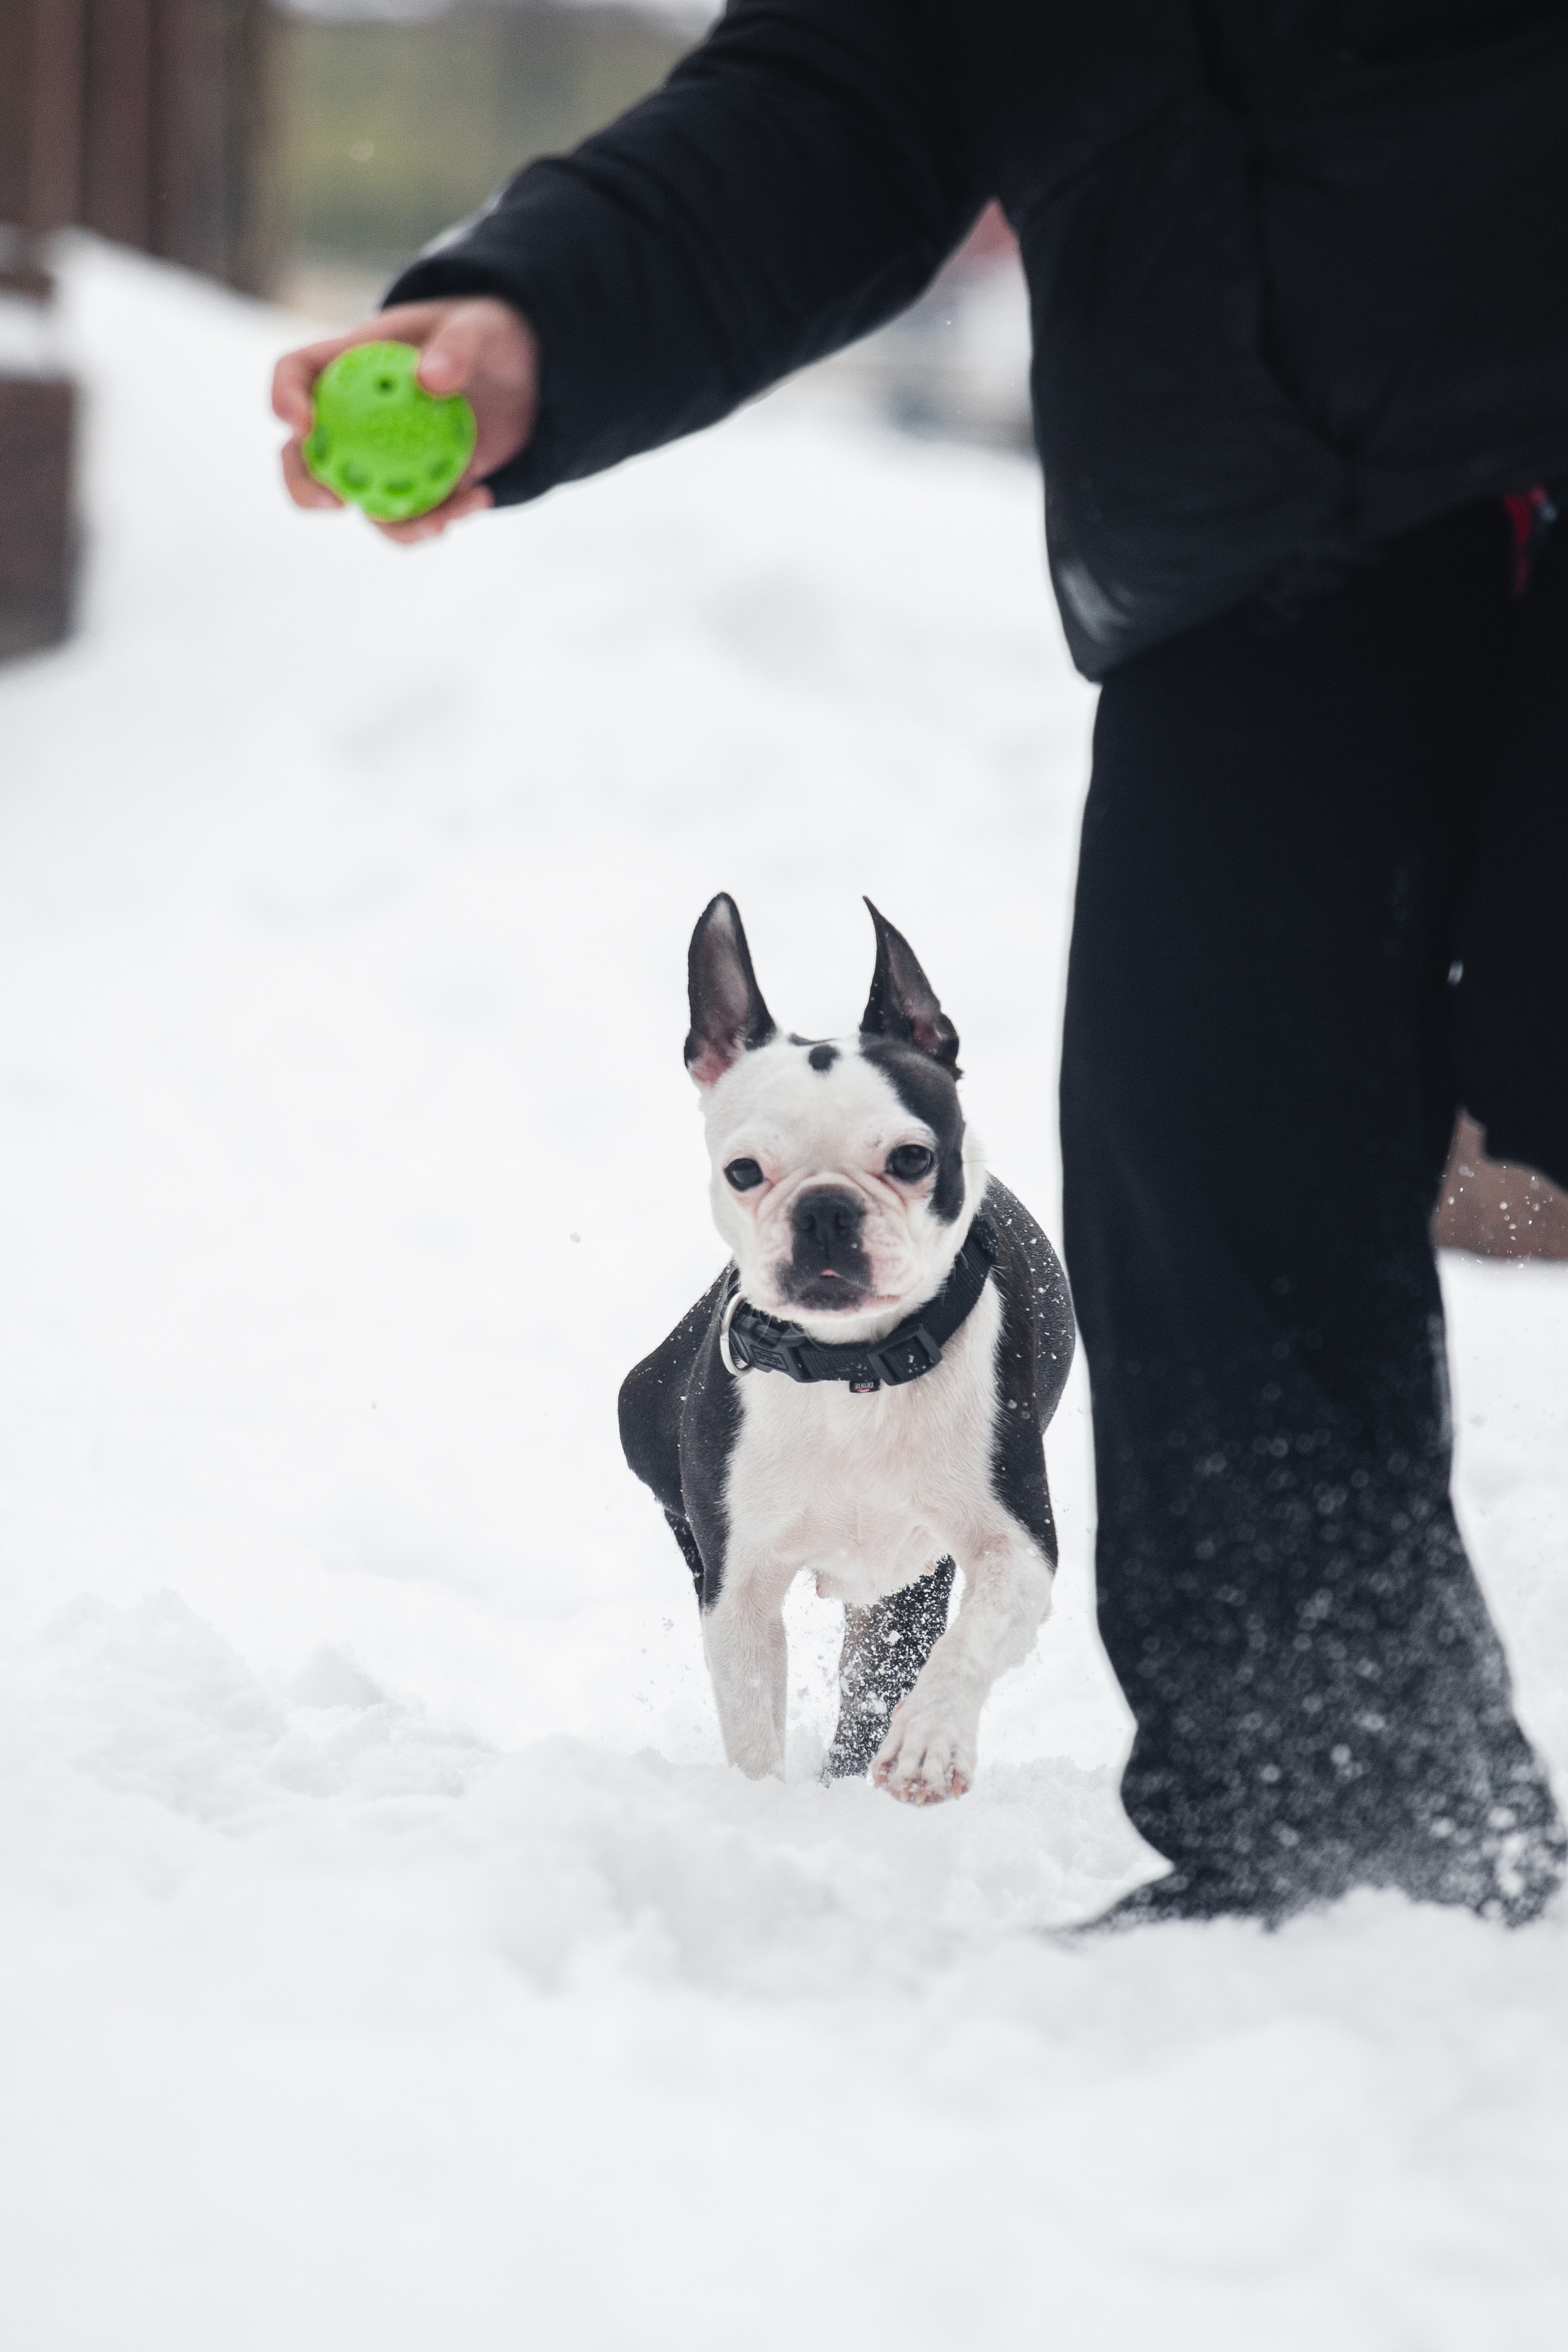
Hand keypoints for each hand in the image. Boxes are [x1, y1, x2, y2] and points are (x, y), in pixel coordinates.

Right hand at [271, 296, 539, 544]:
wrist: (526, 376)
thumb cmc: (489, 335)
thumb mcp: (482, 326)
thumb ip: (458, 345)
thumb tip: (430, 379)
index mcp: (352, 362)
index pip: (297, 372)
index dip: (285, 397)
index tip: (302, 423)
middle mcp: (355, 414)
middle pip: (305, 455)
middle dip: (304, 486)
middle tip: (333, 503)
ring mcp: (382, 455)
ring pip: (359, 499)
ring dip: (390, 524)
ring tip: (439, 524)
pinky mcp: (415, 484)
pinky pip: (412, 515)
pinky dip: (441, 519)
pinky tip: (480, 499)